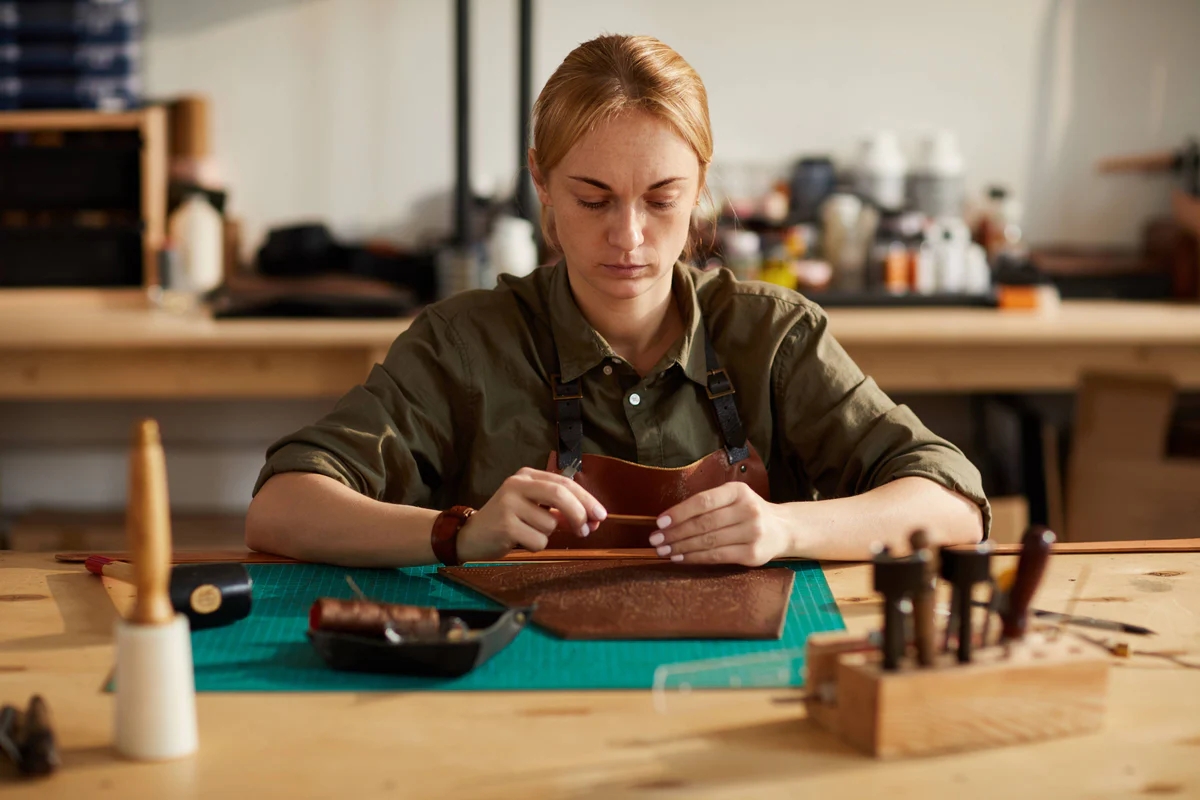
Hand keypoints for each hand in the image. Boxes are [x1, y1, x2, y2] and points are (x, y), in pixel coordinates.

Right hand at [455, 467, 606, 561]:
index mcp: (527, 476)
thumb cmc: (508, 521)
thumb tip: (592, 520)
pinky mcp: (505, 525)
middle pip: (560, 495)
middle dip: (579, 514)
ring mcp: (509, 504)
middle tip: (586, 530)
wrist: (471, 535)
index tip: (601, 515)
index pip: (565, 483)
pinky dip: (536, 546)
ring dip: (547, 535)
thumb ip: (560, 509)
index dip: (587, 499)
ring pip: (550, 524)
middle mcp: (517, 485)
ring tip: (527, 533)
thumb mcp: (533, 507)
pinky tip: (519, 541)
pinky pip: (538, 541)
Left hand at [649, 483, 786, 565]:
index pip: (703, 501)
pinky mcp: (753, 553)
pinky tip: (680, 558)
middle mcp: (747, 509)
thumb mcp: (733, 498)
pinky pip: (717, 556)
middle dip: (675, 533)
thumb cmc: (747, 512)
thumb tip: (669, 519)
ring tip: (663, 550)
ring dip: (681, 547)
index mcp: (738, 491)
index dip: (679, 512)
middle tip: (655, 540)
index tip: (660, 522)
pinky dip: (695, 558)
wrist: (782, 528)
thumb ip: (708, 504)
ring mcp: (752, 532)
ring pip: (708, 541)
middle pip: (703, 523)